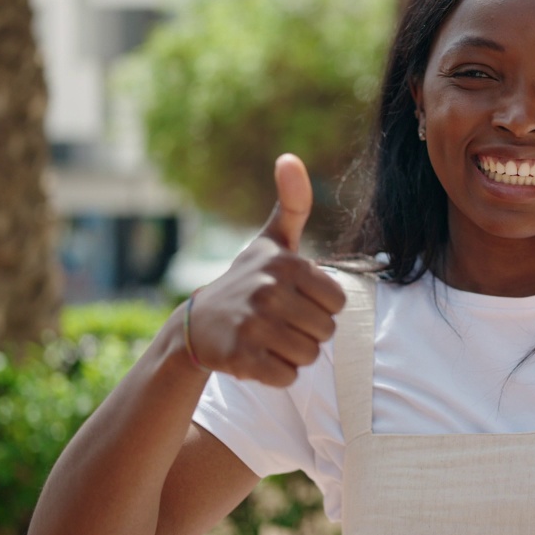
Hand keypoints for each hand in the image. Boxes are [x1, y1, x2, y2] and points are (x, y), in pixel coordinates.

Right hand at [185, 154, 346, 385]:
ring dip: (292, 354)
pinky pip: (286, 377)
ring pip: (309, 356)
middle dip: (307, 332)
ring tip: (267, 339)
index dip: (319, 307)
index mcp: (287, 265)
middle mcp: (270, 292)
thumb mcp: (270, 242)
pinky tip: (256, 357)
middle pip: (326, 332)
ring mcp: (254, 326)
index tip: (294, 300)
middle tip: (278, 322)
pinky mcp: (241, 358)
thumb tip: (290, 157)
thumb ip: (291, 204)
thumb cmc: (246, 280)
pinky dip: (275, 374)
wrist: (196, 325)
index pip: (338, 303)